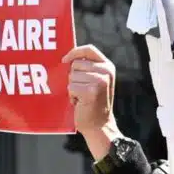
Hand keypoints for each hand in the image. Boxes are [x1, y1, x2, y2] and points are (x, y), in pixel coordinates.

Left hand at [63, 44, 118, 159]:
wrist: (99, 124)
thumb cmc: (93, 102)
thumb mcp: (96, 80)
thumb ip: (87, 67)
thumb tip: (66, 58)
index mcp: (108, 66)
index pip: (89, 49)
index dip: (75, 52)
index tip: (65, 60)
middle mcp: (106, 71)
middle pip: (76, 63)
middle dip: (74, 76)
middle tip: (82, 89)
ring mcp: (100, 81)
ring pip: (72, 76)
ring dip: (72, 87)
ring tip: (82, 96)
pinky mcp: (91, 91)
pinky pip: (71, 87)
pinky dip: (71, 95)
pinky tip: (80, 102)